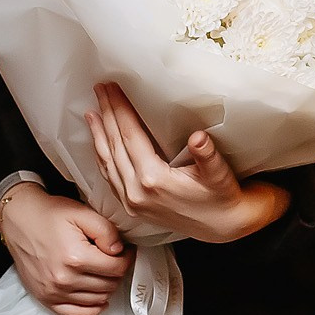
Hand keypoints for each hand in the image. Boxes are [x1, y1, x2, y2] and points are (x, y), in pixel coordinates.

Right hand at [0, 184, 131, 314]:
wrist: (18, 220)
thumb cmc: (49, 215)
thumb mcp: (82, 213)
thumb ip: (106, 231)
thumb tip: (120, 251)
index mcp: (76, 258)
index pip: (117, 268)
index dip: (127, 258)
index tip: (126, 251)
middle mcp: (64, 279)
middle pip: (109, 285)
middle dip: (117, 271)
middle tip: (113, 259)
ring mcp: (54, 292)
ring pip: (97, 300)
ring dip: (106, 287)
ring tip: (103, 272)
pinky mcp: (46, 298)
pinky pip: (76, 314)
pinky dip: (91, 309)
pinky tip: (98, 299)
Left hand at [86, 84, 289, 244]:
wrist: (222, 226)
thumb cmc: (222, 196)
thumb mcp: (219, 174)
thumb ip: (207, 155)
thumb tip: (199, 137)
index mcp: (154, 180)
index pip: (131, 136)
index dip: (121, 110)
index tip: (113, 88)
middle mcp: (136, 192)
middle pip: (114, 146)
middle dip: (106, 115)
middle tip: (100, 89)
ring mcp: (131, 202)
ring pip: (107, 162)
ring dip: (98, 135)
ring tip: (91, 112)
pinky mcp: (132, 208)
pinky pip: (110, 178)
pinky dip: (102, 157)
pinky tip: (99, 144)